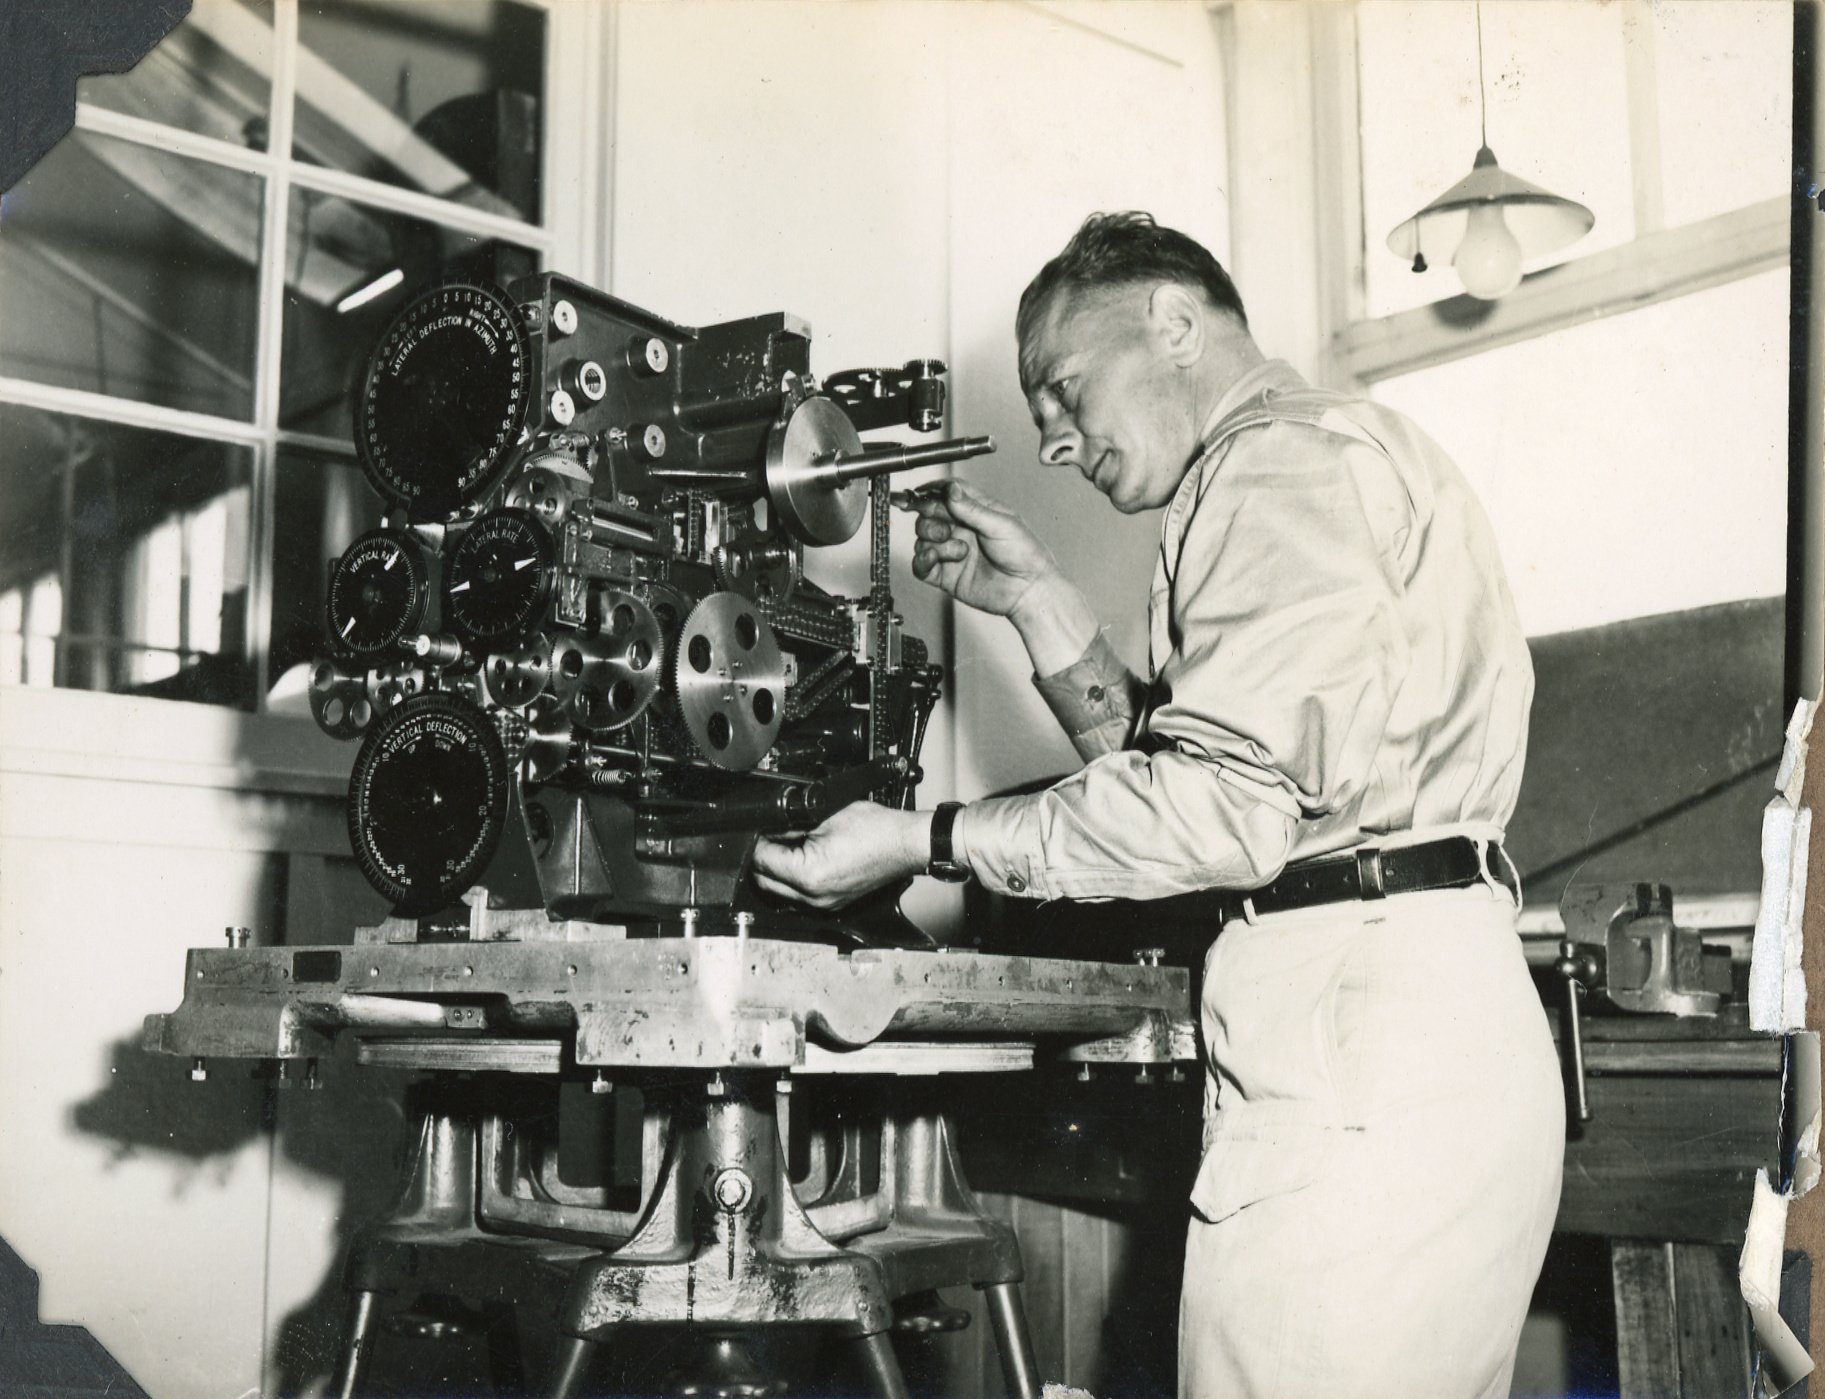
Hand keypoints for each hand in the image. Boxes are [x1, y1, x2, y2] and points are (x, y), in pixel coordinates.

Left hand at [751, 801, 930, 908]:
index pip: (761, 861)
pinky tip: (802, 859)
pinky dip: (794, 879)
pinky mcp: (832, 903)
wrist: (905, 844)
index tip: (758, 829)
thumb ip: (789, 826)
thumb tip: (768, 829)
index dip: (757, 841)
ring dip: (777, 870)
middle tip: (769, 836)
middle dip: (763, 857)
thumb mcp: (824, 817)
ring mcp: (823, 904)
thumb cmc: (877, 830)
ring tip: (788, 845)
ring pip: (779, 892)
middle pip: (765, 882)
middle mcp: (814, 897)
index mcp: (809, 875)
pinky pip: (799, 896)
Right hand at [909, 480, 1100, 674]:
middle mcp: (961, 530)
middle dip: (930, 517)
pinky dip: (922, 560)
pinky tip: (934, 558)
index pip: (947, 493)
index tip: (920, 493)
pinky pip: (921, 566)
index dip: (931, 491)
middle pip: (929, 514)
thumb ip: (972, 509)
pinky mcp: (946, 575)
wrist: (1029, 590)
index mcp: (976, 512)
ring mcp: (952, 552)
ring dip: (934, 541)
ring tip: (960, 550)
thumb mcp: (1000, 524)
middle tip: (945, 527)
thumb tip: (950, 489)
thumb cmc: (1025, 554)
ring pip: (923, 539)